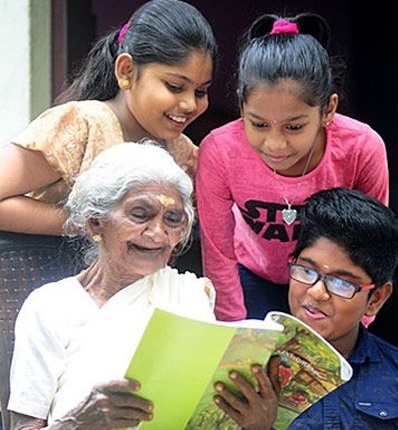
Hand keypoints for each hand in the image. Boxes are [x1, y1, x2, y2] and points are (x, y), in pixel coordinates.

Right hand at [11, 378, 153, 429]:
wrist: (70, 425)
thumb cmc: (85, 406)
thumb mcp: (93, 392)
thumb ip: (108, 389)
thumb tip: (127, 388)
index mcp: (99, 387)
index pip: (117, 383)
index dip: (129, 384)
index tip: (139, 386)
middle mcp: (102, 399)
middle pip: (127, 400)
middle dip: (141, 403)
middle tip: (150, 405)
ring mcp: (104, 413)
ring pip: (128, 412)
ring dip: (140, 414)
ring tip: (149, 414)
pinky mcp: (106, 424)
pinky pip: (123, 423)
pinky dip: (132, 422)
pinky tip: (138, 421)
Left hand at [213, 365, 277, 429]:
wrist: (263, 428)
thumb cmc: (267, 403)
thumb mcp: (274, 391)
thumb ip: (273, 374)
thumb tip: (276, 357)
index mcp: (269, 397)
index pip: (266, 385)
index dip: (260, 375)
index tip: (254, 366)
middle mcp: (260, 405)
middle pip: (249, 392)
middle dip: (240, 383)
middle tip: (231, 373)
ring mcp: (249, 413)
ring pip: (237, 402)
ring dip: (227, 394)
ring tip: (218, 385)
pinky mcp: (241, 420)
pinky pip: (230, 412)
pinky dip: (223, 405)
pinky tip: (216, 397)